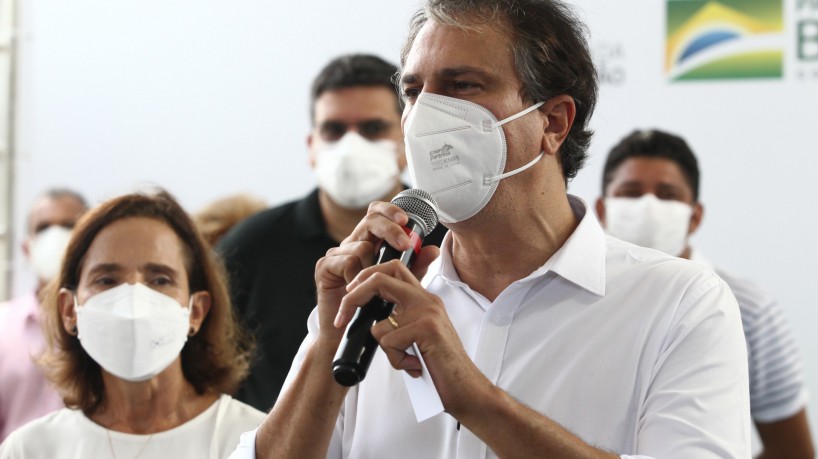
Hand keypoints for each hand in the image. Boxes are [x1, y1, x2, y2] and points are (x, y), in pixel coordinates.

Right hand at [314, 201, 435, 343]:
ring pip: (361, 245)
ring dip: (373, 265)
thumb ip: (415, 266)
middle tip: (404, 244)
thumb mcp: (401, 284)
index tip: (407, 220)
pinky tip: (356, 289)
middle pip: (370, 220)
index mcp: (370, 243)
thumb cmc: (374, 309)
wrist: (350, 336)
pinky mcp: (324, 267)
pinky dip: (355, 275)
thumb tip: (433, 250)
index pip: (378, 214)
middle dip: (390, 229)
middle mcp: (352, 244)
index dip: (390, 211)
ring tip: (372, 287)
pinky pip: (345, 261)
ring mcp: (337, 254)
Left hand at [338, 254, 486, 415]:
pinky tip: (415, 366)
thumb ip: (399, 321)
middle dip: (353, 297)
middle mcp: (426, 300)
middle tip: (342, 318)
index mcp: (423, 299)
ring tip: (408, 360)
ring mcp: (427, 312)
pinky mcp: (426, 328)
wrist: (466, 388)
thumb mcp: (416, 336)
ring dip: (387, 351)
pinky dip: (397, 361)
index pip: (391, 269)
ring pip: (379, 325)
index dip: (365, 278)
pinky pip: (389, 342)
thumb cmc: (439, 367)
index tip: (349, 297)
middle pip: (379, 278)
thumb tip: (365, 316)